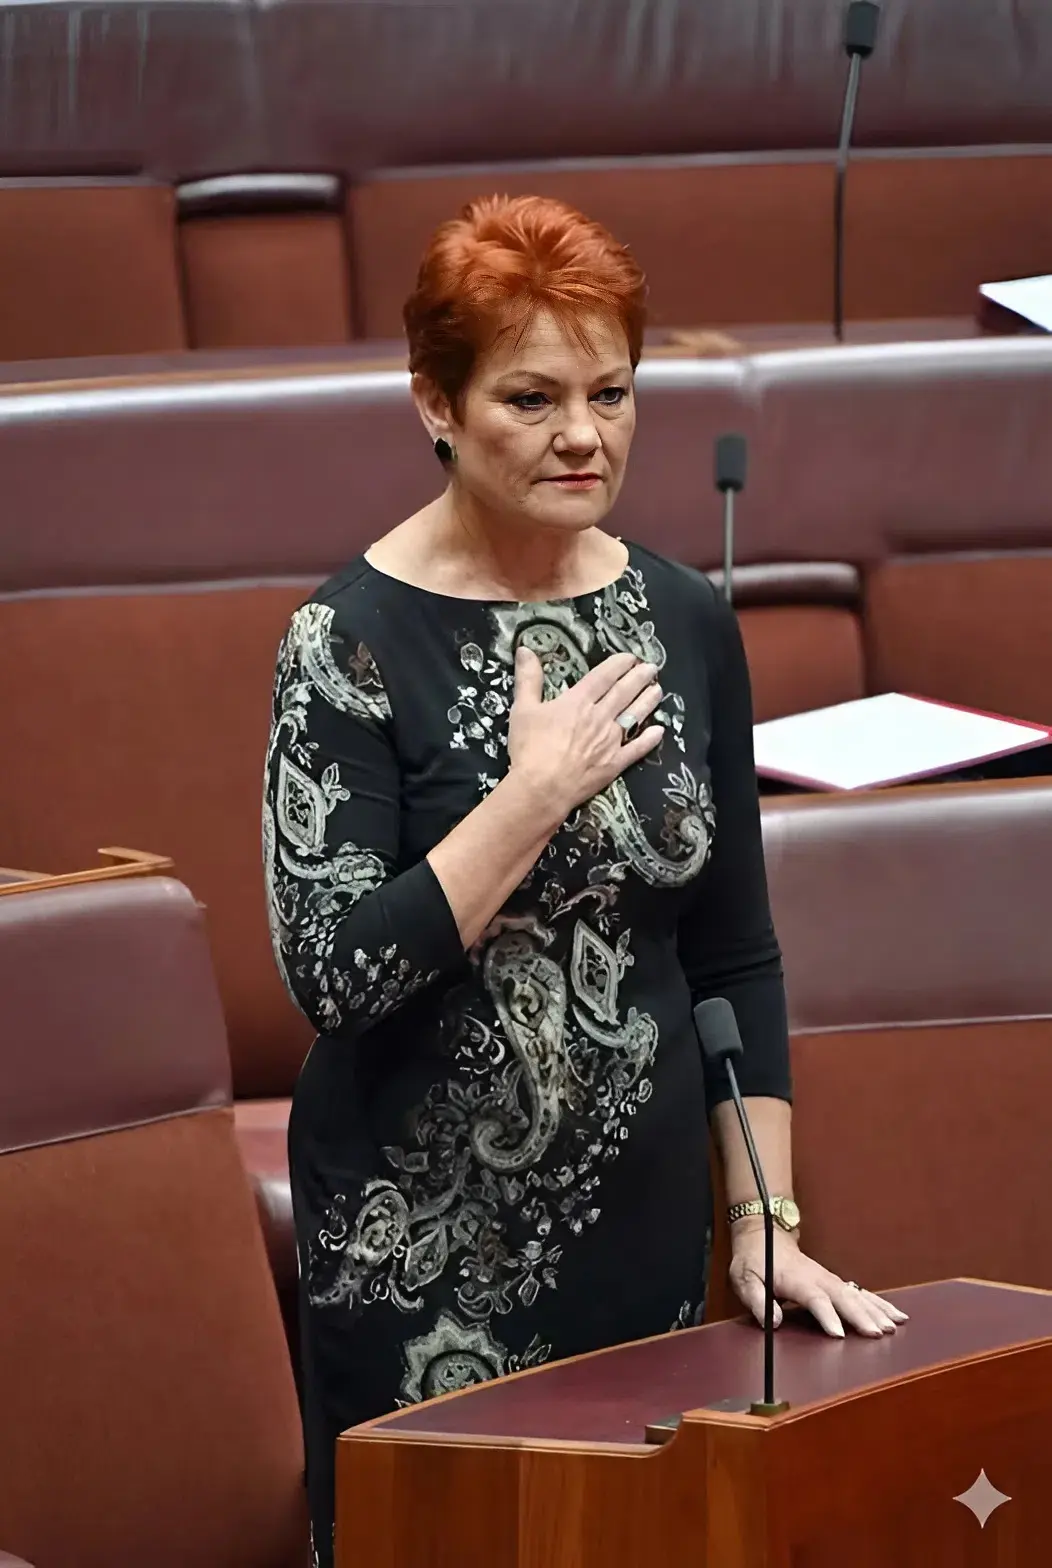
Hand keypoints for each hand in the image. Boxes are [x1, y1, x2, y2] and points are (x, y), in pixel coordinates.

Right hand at [507, 646, 663, 818]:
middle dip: (639, 678)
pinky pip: (636, 749)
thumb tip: (524, 649)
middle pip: (624, 693)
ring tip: (658, 690)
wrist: (541, 788)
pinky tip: (659, 731)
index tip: (631, 657)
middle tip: (652, 668)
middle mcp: (599, 717)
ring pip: (634, 716)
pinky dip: (649, 739)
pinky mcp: (614, 764)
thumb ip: (528, 678)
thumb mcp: (523, 709)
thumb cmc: (530, 749)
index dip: (619, 664)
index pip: (604, 677)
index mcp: (578, 701)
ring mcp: (610, 741)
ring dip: (647, 701)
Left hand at [729, 1223, 909, 1338]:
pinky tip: (896, 1315)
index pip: (814, 1298)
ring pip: (857, 1294)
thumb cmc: (754, 1259)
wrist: (764, 1233)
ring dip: (876, 1310)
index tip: (838, 1335)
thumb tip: (773, 1321)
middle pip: (843, 1296)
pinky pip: (860, 1293)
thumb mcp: (745, 1278)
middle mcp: (818, 1277)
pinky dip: (879, 1303)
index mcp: (796, 1279)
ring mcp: (829, 1278)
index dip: (826, 1316)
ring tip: (894, 1326)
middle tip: (877, 1333)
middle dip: (861, 1315)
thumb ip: (757, 1299)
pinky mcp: (835, 1282)